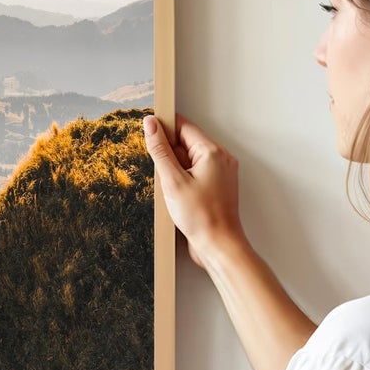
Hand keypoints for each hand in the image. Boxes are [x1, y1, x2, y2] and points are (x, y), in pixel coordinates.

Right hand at [142, 112, 245, 268]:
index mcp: (212, 152)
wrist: (218, 245)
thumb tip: (151, 124)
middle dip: (169, 154)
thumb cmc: (201, 217)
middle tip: (163, 175)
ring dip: (175, 170)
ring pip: (190, 159)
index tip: (148, 132)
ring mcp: (221, 173)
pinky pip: (196, 173)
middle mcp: (221, 159)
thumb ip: (160, 150)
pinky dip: (183, 180)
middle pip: (187, 143)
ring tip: (173, 190)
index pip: (184, 127)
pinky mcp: (217, 186)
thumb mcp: (172, 181)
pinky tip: (178, 196)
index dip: (164, 128)